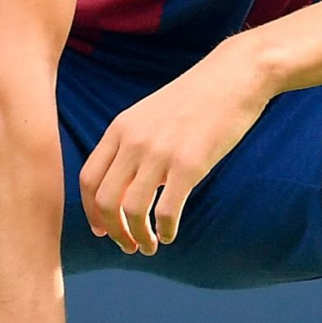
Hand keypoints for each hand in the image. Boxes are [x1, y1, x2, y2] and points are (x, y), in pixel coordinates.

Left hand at [79, 44, 273, 255]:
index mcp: (119, 129)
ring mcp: (159, 153)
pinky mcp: (189, 164)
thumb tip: (123, 188)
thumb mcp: (149, 116)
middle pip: (103, 200)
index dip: (90, 212)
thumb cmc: (194, 100)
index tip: (102, 230)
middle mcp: (132, 141)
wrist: (233, 77)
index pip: (88, 179)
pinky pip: (166, 210)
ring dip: (138, 236)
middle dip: (113, 230)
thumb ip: (131, 146)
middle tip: (128, 245)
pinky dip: (164, 230)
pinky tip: (170, 235)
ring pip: (132, 210)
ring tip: (149, 245)